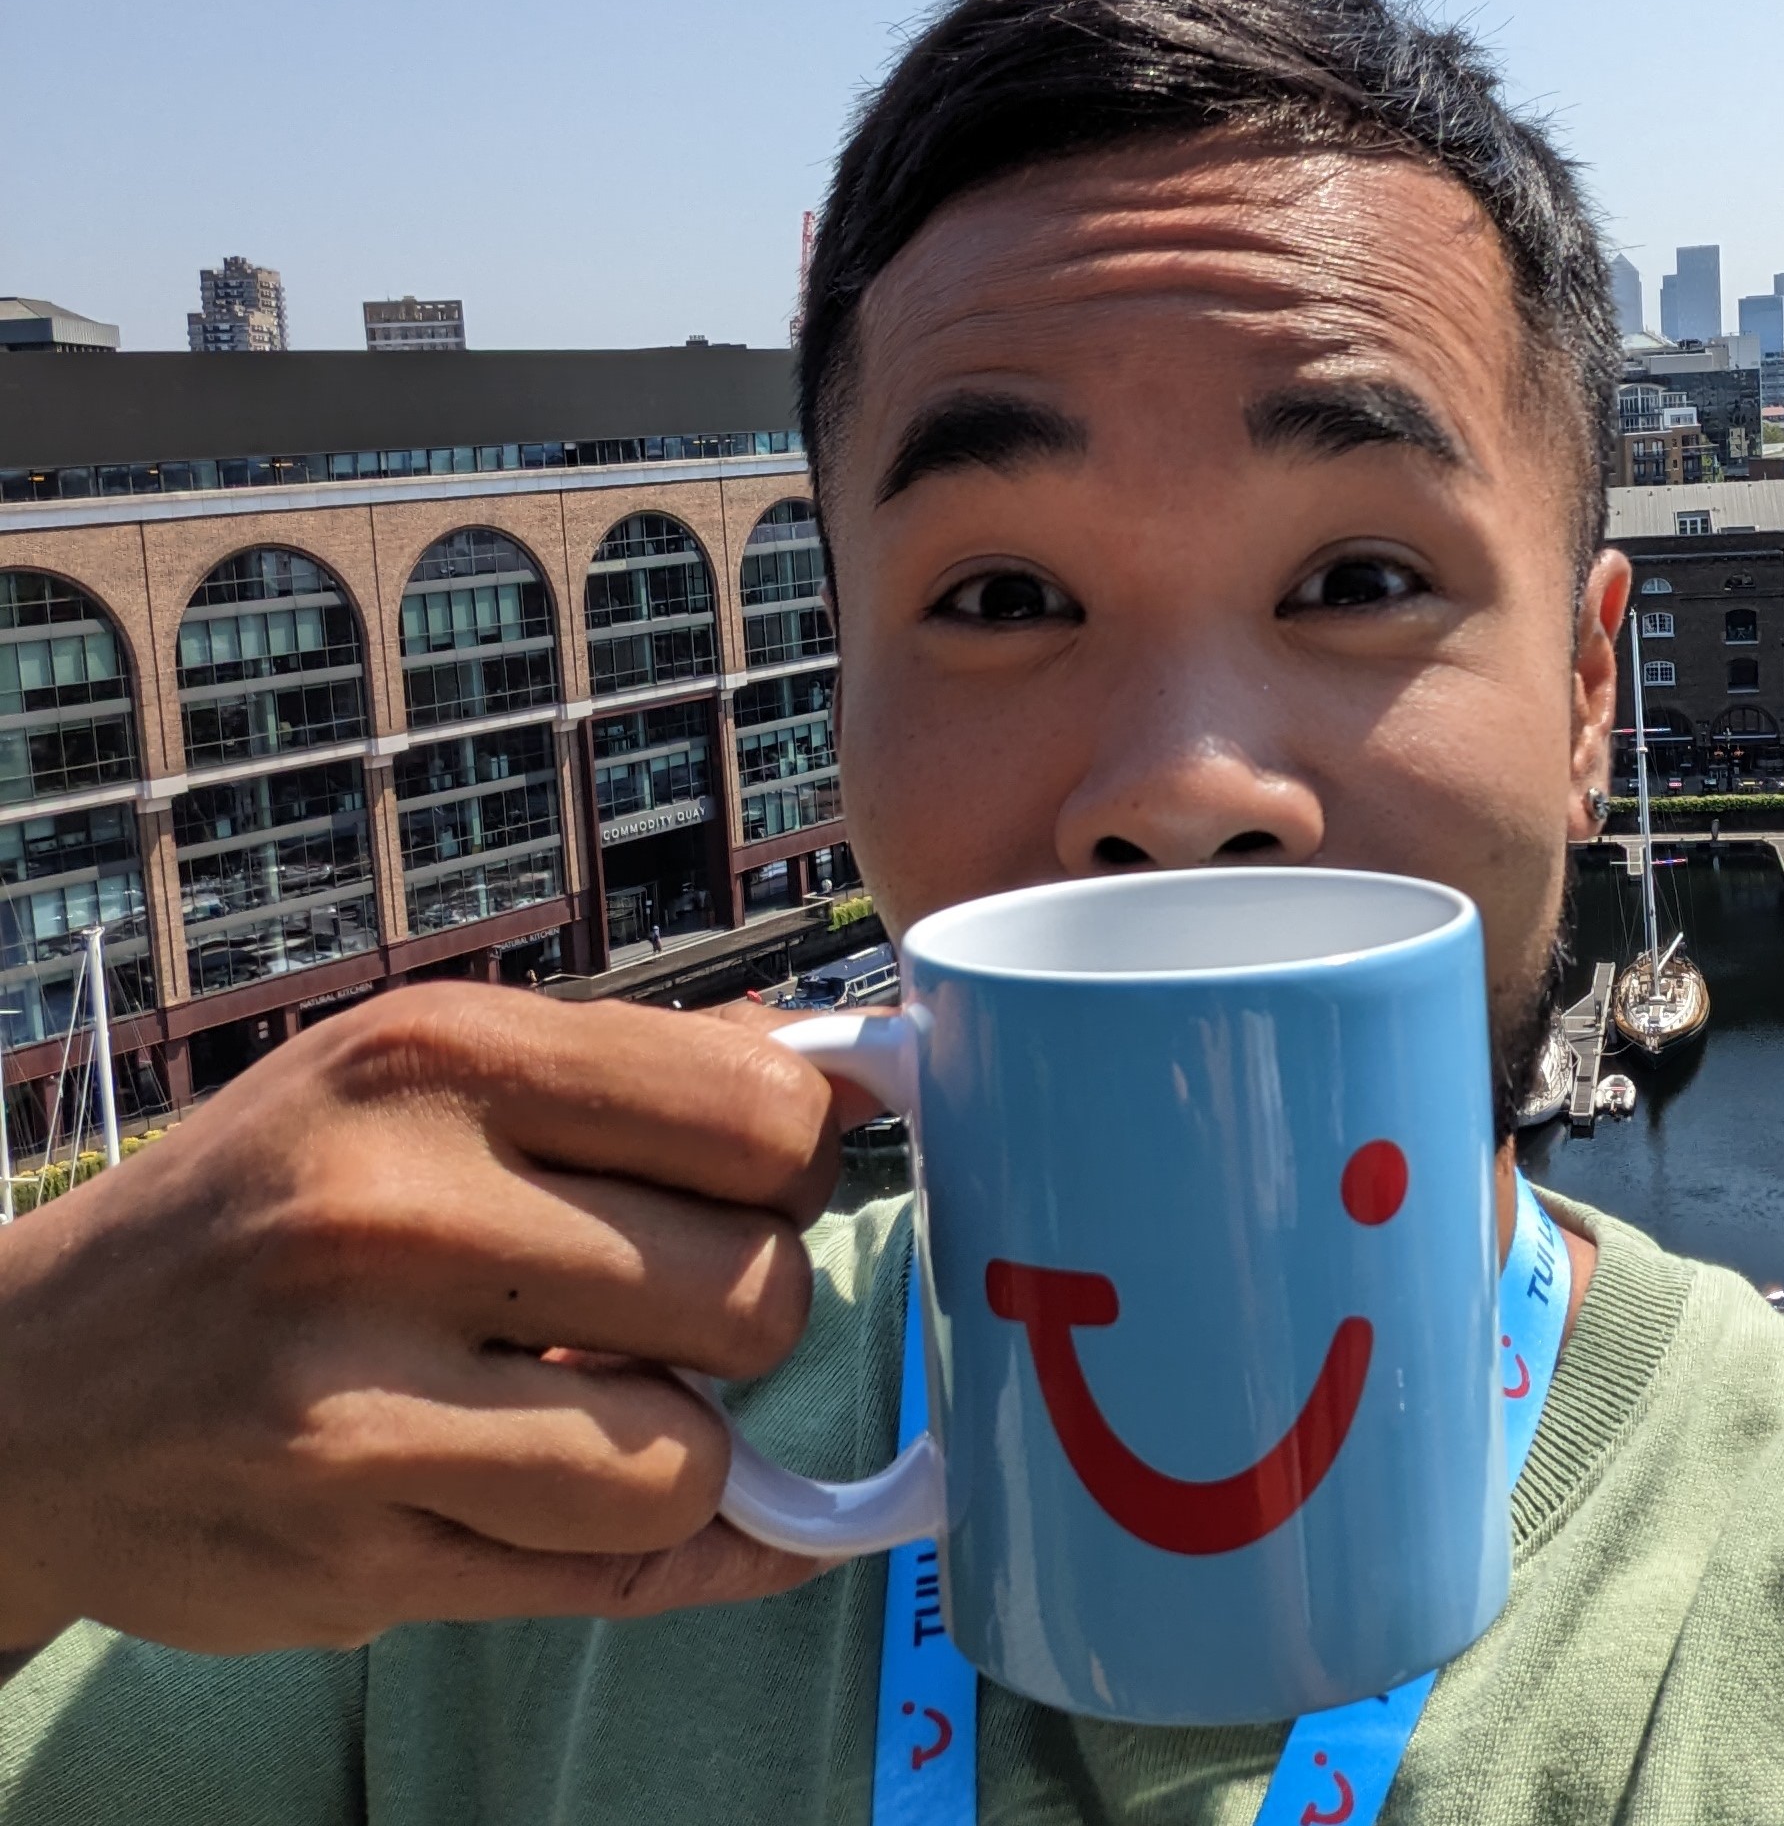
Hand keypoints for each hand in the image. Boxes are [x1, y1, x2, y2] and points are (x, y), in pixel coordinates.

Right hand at [0, 984, 855, 1655]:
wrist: (21, 1393)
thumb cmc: (267, 1211)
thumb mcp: (419, 1077)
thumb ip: (635, 1072)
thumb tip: (851, 1074)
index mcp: (437, 1060)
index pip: (761, 1111)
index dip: (796, 1165)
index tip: (754, 1187)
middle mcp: (394, 1214)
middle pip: (757, 1292)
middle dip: (747, 1314)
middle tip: (668, 1307)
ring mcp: (360, 1400)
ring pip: (697, 1459)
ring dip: (684, 1448)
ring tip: (597, 1404)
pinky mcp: (351, 1557)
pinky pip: (615, 1573)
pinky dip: (655, 1543)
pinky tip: (614, 1492)